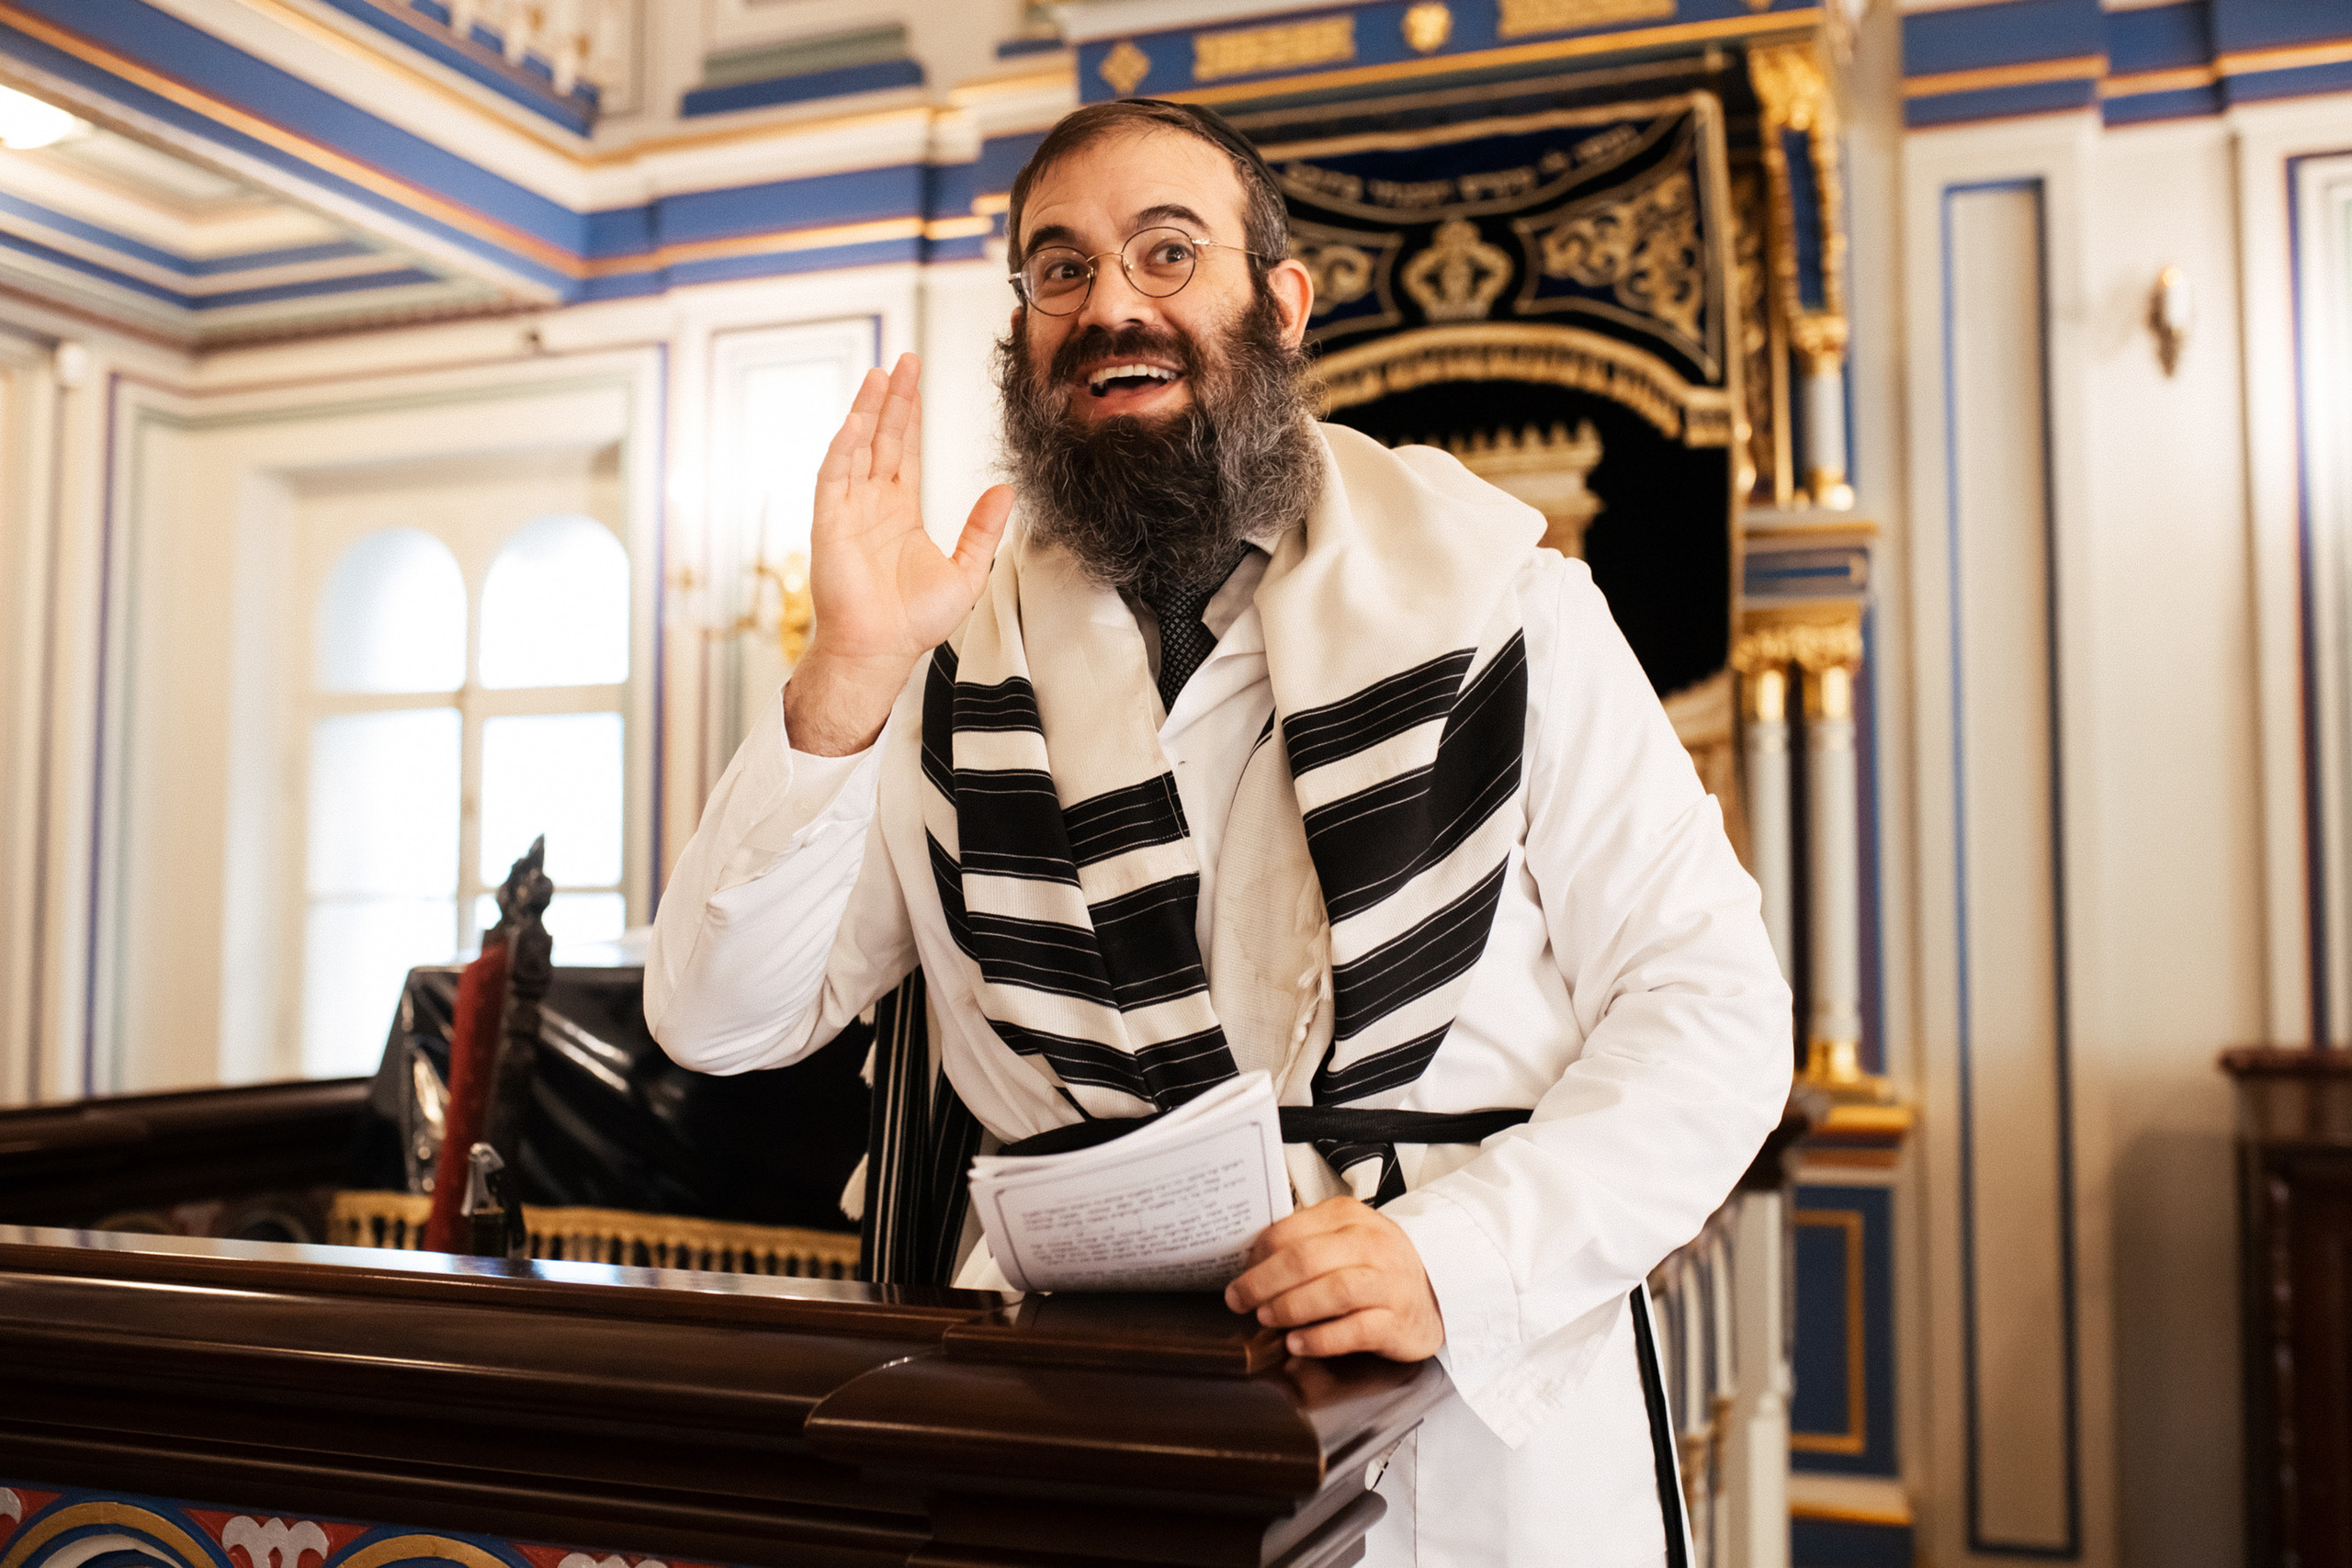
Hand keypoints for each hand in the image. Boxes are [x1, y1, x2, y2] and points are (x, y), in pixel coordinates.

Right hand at [786, 353, 1014, 754]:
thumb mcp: (966, 571)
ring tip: (880, 375)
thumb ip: (983, 529)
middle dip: (893, 400)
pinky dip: (843, 448)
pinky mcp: (830, 525)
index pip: (904, 451)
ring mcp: (848, 511)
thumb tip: (1006, 491)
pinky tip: (856, 420)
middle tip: (904, 360)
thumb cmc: (915, 622)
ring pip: (857, 448)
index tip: (917, 380)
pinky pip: (834, 477)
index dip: (910, 415)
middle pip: (881, 439)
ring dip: (867, 412)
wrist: (882, 651)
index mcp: (900, 513)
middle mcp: (871, 505)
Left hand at [1224, 1196, 1444, 1360]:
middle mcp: (1371, 1245)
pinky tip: (1298, 1344)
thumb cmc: (1377, 1267)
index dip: (1258, 1254)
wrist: (1435, 1293)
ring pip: (1332, 1291)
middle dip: (1263, 1282)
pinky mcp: (1396, 1322)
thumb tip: (1251, 1264)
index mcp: (1349, 1217)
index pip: (1292, 1230)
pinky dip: (1321, 1338)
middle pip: (1306, 1259)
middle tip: (1239, 1300)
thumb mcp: (1345, 1239)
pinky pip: (1355, 1330)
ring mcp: (1387, 1283)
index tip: (1240, 1273)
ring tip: (1267, 1319)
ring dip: (1291, 1307)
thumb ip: (1305, 1244)